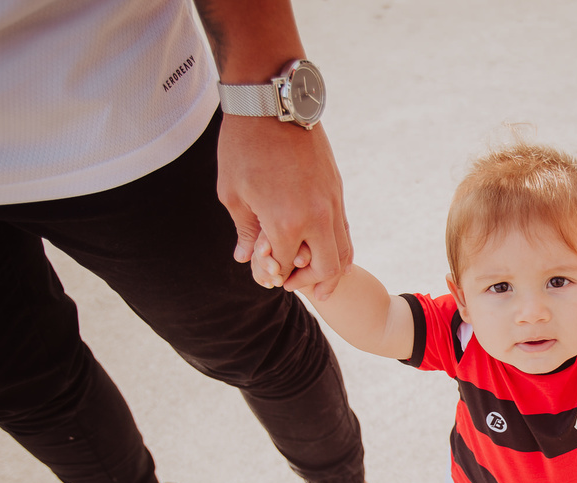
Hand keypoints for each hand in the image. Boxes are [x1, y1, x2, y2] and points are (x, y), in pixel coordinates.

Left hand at [216, 114, 351, 299]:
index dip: (274, 274)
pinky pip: (344, 229)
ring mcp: (331, 204)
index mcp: (285, 223)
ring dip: (330, 270)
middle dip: (310, 283)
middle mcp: (315, 218)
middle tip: (293, 285)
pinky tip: (323, 249)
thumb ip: (244, 230)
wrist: (273, 103)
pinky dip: (337, 247)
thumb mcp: (232, 192)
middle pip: (325, 268)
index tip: (265, 275)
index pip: (285, 266)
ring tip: (317, 280)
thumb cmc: (244, 145)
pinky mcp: (337, 190)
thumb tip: (246, 257)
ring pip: (343, 251)